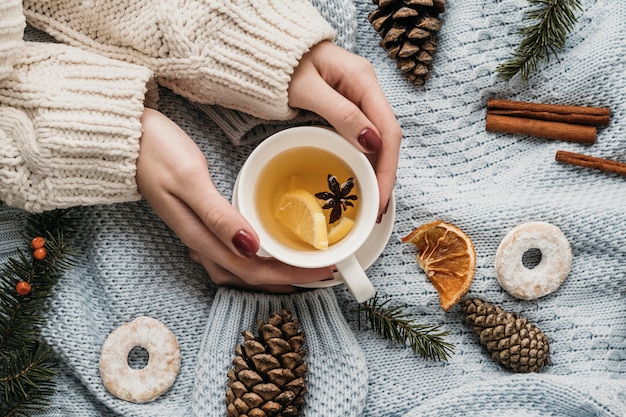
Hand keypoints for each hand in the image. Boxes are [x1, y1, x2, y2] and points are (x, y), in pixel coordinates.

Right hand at [136, 108, 333, 291]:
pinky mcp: (195, 221)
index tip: (323, 271)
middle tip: (322, 274)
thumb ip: (218, 216)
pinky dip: (253, 260)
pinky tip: (264, 252)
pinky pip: (229, 254)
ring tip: (299, 271)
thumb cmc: (154, 151)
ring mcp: (195, 233)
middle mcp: (199, 241)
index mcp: (200, 235)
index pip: (252, 270)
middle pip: (247, 276)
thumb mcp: (189, 178)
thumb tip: (251, 249)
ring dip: (269, 275)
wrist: (123, 136)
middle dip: (286, 280)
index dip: (290, 275)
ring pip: (237, 269)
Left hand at [288, 41, 401, 220]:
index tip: (381, 197)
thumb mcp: (307, 89)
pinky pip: (362, 137)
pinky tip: (361, 180)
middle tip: (378, 209)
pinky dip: (364, 161)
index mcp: (363, 80)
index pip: (387, 131)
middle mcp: (366, 89)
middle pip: (387, 139)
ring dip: (377, 172)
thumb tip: (372, 143)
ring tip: (372, 201)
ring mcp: (358, 98)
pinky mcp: (346, 107)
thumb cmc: (282, 63)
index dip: (387, 168)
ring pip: (376, 140)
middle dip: (385, 176)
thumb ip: (340, 114)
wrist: (266, 46)